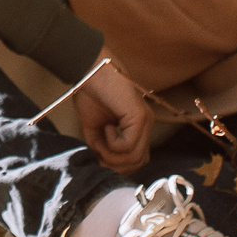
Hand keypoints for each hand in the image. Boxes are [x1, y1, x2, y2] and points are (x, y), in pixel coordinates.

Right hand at [62, 57, 151, 171]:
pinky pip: (128, 146)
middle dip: (116, 165)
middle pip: (139, 162)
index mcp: (137, 127)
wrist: (90, 70)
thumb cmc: (91, 93)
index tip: (99, 156)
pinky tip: (106, 127)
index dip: (119, 165)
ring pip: (135, 158)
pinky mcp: (140, 118)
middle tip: (99, 152)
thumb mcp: (94, 128)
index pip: (137, 159)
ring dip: (113, 156)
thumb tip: (103, 166)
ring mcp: (145, 122)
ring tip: (101, 138)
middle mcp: (146, 125)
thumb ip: (102, 147)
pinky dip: (113, 143)